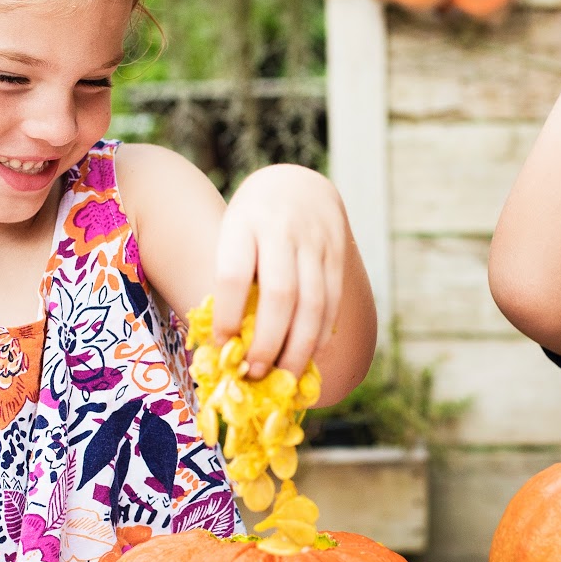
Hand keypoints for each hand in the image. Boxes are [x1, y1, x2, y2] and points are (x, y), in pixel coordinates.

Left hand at [210, 163, 347, 379]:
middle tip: (255, 373)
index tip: (223, 346)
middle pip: (279, 295)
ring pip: (313, 303)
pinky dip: (321, 335)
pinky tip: (309, 356)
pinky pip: (332, 301)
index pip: (235, 275)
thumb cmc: (252, 223)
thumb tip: (226, 345)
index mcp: (244, 224)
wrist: (297, 185)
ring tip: (284, 376)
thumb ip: (232, 279)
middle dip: (268, 342)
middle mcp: (282, 230)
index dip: (229, 316)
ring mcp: (315, 242)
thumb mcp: (232, 235)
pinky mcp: (337, 254)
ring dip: (299, 347)